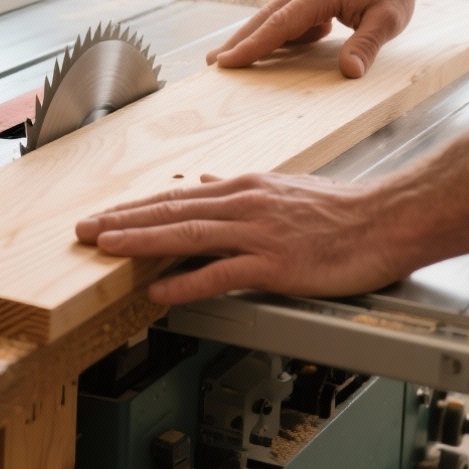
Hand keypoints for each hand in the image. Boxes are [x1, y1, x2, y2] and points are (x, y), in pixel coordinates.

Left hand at [74, 172, 406, 304]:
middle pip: (170, 211)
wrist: (385, 220)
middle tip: (82, 230)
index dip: (134, 208)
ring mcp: (258, 232)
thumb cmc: (339, 210)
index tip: (102, 215)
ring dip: (141, 241)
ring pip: (187, 234)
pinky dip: (187, 282)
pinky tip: (160, 290)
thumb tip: (206, 178)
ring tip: (105, 247)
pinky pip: (222, 273)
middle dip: (122, 220)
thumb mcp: (281, 188)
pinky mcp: (276, 262)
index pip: (176, 197)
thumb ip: (240, 188)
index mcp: (243, 187)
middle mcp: (243, 203)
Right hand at [206, 0, 421, 77]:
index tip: (228, 61)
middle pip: (264, 18)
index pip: (281, 23)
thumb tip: (349, 72)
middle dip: (238, 41)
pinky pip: (283, 18)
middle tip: (212, 63)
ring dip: (250, 38)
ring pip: (269, 17)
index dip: (254, 45)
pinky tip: (265, 53)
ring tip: (227, 60)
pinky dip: (272, 35)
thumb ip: (367, 45)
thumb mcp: (388, 21)